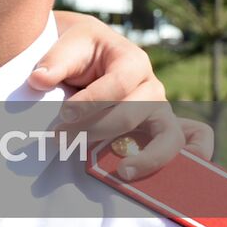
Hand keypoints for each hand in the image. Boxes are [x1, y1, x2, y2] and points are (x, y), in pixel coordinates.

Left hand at [31, 13, 214, 179]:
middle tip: (62, 140)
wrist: (92, 52)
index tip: (63, 116)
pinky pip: (188, 144)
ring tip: (122, 172)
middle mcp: (152, 87)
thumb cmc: (82, 49)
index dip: (89, 103)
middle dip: (96, 130)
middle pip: (133, 114)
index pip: (116, 86)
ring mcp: (160, 111)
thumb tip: (38, 80)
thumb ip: (54, 62)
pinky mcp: (160, 131)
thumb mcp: (68, 45)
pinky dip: (188, 160)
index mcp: (132, 61)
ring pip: (168, 137)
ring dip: (147, 157)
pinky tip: (170, 180)